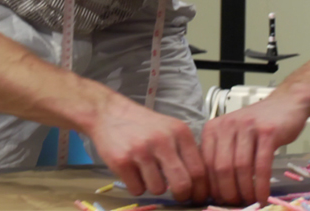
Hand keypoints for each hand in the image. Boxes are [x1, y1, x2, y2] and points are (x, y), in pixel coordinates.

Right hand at [87, 97, 208, 203]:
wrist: (109, 112)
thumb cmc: (144, 125)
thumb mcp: (170, 129)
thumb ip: (185, 151)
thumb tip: (200, 183)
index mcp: (179, 132)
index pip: (199, 170)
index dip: (200, 189)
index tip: (198, 196)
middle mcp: (162, 141)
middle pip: (182, 183)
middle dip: (183, 196)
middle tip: (179, 197)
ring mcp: (141, 151)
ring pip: (158, 189)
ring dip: (155, 188)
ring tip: (148, 174)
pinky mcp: (122, 161)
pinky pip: (137, 190)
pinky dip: (136, 187)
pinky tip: (133, 172)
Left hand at [201, 96, 308, 204]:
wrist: (286, 104)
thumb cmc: (257, 125)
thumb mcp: (232, 135)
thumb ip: (221, 156)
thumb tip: (214, 189)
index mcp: (213, 128)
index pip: (205, 163)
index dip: (211, 186)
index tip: (218, 200)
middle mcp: (227, 125)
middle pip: (222, 167)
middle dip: (227, 191)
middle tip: (234, 204)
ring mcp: (248, 127)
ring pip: (241, 167)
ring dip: (245, 190)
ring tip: (249, 202)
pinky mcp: (268, 132)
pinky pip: (261, 165)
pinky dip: (261, 185)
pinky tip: (262, 196)